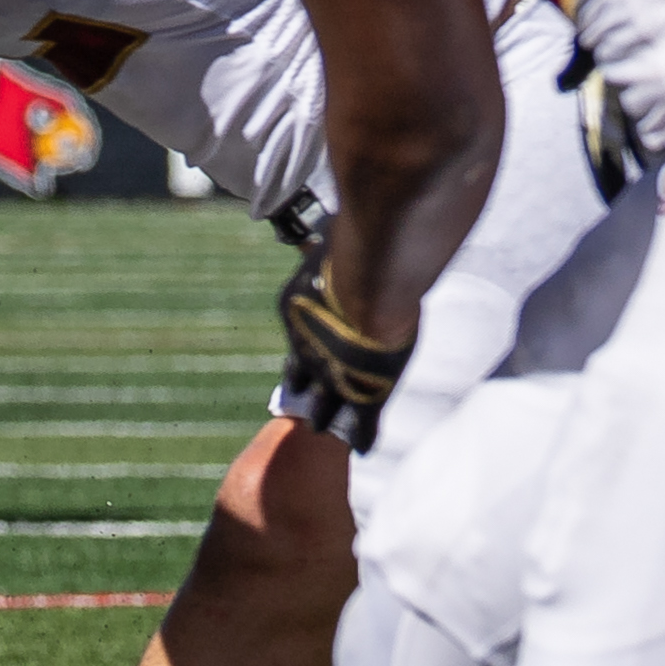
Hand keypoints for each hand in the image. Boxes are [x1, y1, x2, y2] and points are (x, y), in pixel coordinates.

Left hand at [275, 238, 413, 454]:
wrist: (368, 280)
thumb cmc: (353, 247)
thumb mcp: (332, 238)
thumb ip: (331, 239)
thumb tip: (333, 217)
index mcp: (297, 313)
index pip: (295, 340)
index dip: (299, 355)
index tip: (296, 368)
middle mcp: (308, 349)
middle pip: (301, 379)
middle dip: (305, 393)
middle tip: (304, 408)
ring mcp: (334, 375)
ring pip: (326, 408)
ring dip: (327, 417)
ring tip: (322, 428)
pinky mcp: (366, 394)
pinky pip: (362, 425)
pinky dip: (362, 436)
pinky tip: (361, 448)